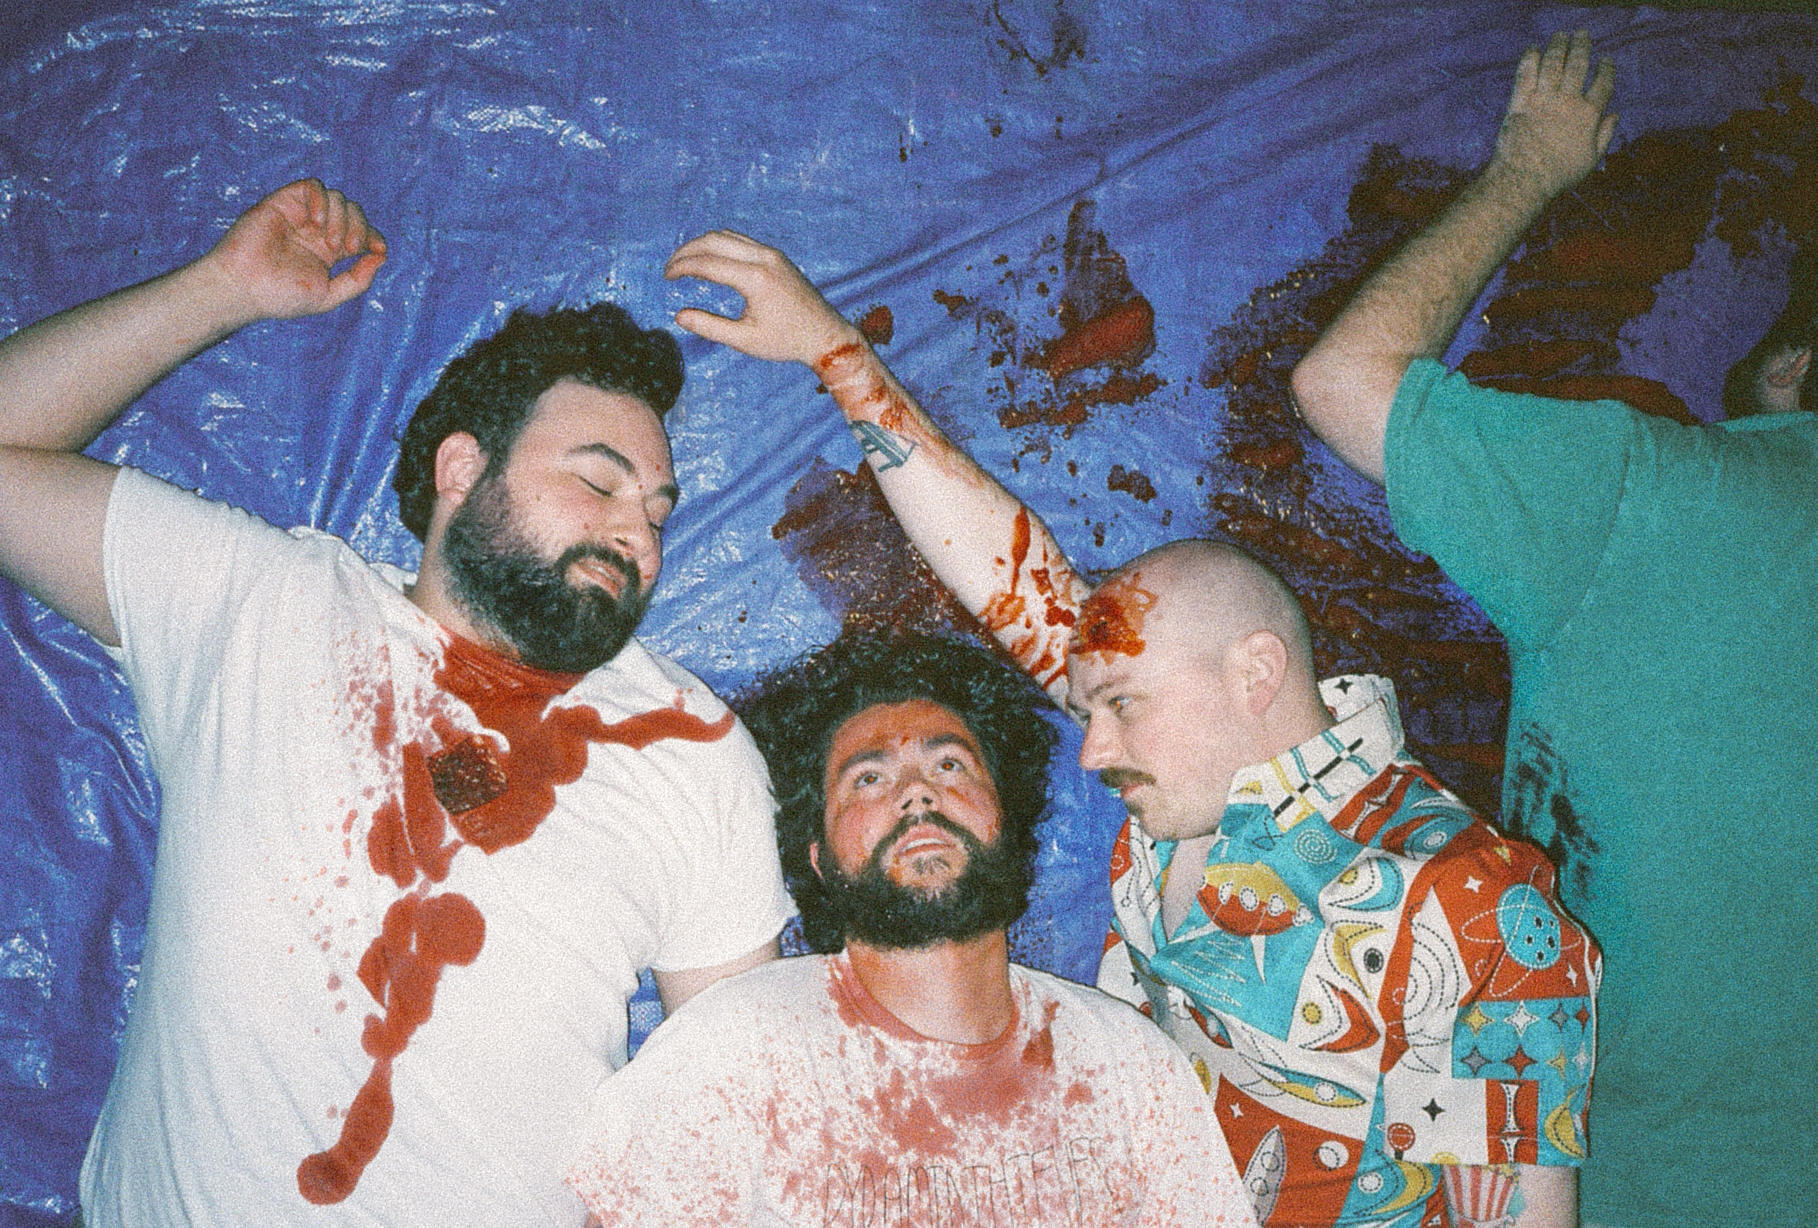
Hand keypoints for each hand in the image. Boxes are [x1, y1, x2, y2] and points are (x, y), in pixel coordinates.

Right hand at [203, 178, 387, 321]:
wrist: (242, 288)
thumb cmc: (279, 297)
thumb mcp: (328, 296)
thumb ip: (357, 279)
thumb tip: (381, 257)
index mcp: (328, 251)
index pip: (362, 233)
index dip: (375, 236)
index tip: (379, 249)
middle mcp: (316, 230)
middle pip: (353, 212)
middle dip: (360, 227)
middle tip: (349, 248)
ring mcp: (300, 215)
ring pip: (337, 197)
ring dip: (342, 217)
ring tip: (329, 242)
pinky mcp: (282, 202)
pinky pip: (312, 186)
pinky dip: (322, 199)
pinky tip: (316, 222)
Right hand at [664, 231, 857, 365]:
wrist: (824, 334)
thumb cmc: (786, 341)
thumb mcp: (745, 341)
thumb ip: (710, 327)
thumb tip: (679, 316)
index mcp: (755, 278)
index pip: (707, 264)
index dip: (681, 267)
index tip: (666, 277)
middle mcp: (763, 258)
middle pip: (713, 241)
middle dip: (686, 251)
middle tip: (670, 267)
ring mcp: (771, 254)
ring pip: (727, 236)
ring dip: (702, 245)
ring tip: (685, 262)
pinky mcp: (776, 256)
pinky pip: (740, 241)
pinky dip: (719, 245)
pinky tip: (708, 260)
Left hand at [1490, 30, 1617, 201]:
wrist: (1524, 179)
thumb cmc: (1559, 175)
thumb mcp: (1591, 159)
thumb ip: (1605, 134)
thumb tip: (1616, 115)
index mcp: (1589, 115)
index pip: (1603, 84)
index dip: (1607, 69)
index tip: (1607, 60)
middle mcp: (1568, 101)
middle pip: (1578, 65)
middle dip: (1581, 46)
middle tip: (1582, 34)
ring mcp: (1543, 100)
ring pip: (1553, 64)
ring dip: (1558, 46)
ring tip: (1561, 35)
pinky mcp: (1520, 102)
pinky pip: (1526, 74)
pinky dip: (1529, 58)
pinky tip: (1533, 49)